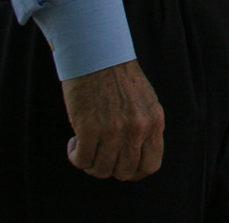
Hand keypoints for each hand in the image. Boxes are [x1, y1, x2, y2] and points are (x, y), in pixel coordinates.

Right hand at [62, 59, 164, 180]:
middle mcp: (138, 128)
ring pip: (101, 170)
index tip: (121, 167)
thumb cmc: (119, 79)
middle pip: (124, 172)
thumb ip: (145, 128)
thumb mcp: (145, 103)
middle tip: (99, 154)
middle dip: (110, 169)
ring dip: (90, 162)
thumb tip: (135, 156)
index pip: (151, 165)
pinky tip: (74, 143)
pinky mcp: (89, 128)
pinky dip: (75, 156)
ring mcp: (114, 129)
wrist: (99, 56)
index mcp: (155, 121)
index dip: (134, 173)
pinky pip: (82, 160)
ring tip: (85, 146)